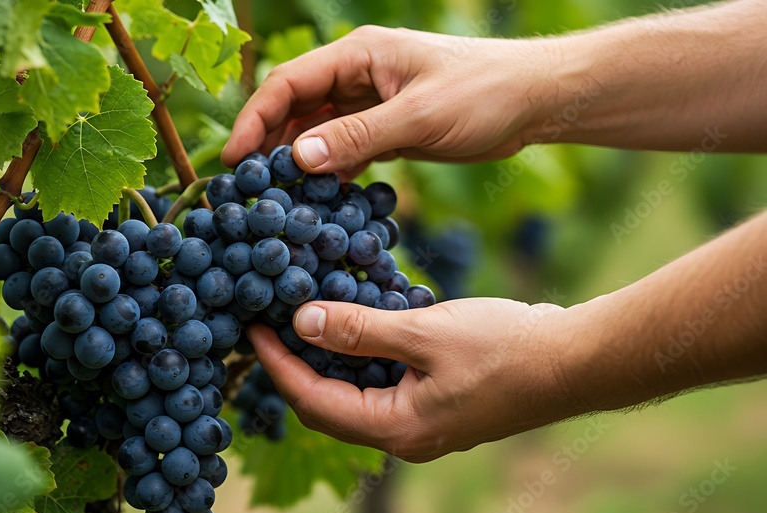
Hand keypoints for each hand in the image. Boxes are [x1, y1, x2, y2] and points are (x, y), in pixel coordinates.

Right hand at [222, 26, 555, 176]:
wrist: (536, 101)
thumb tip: (298, 158)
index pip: (289, 83)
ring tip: (279, 199)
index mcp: (360, 54)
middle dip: (270, 144)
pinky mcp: (388, 125)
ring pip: (318, 131)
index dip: (255, 119)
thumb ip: (358, 137)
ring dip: (299, 162)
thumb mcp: (418, 117)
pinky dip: (331, 171)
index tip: (235, 160)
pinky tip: (321, 199)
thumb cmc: (483, 94)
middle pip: (296, 107)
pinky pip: (345, 148)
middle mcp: (359, 74)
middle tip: (249, 187)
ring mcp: (372, 100)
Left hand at [247, 298, 584, 461]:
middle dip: (295, 364)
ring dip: (329, 357)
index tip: (252, 327)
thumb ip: (361, 329)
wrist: (576, 360)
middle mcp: (403, 435)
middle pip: (328, 404)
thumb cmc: (508, 348)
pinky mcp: (437, 404)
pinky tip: (356, 320)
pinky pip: (383, 384)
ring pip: (355, 393)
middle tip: (271, 320)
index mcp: (396, 429)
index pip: (313, 401)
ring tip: (304, 314)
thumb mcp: (426, 332)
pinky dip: (363, 355)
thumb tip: (301, 321)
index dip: (277, 364)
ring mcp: (422, 423)